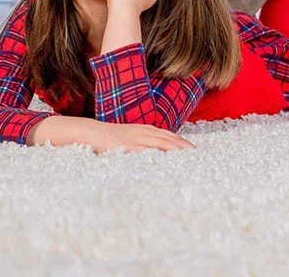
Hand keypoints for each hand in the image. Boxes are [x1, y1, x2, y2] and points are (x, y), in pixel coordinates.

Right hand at [27, 115, 194, 152]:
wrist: (89, 132)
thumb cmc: (109, 139)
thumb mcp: (128, 138)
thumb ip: (141, 144)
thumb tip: (153, 153)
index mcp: (144, 129)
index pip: (169, 136)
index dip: (182, 143)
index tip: (195, 151)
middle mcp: (142, 131)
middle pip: (169, 139)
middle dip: (184, 147)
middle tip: (199, 156)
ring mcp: (135, 138)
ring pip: (160, 142)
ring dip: (176, 149)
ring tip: (189, 156)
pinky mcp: (126, 145)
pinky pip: (144, 149)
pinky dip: (157, 152)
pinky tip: (166, 159)